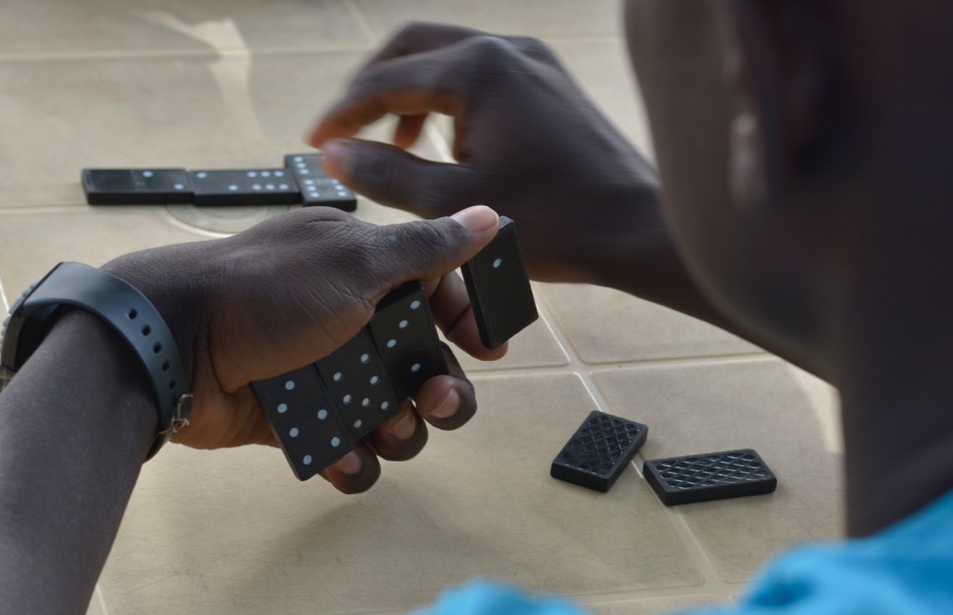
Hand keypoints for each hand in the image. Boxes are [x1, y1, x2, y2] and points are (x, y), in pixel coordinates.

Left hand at [101, 205, 502, 492]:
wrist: (173, 347)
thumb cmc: (265, 293)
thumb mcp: (354, 261)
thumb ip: (426, 248)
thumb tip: (487, 215)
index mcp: (361, 268)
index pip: (436, 293)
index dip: (465, 321)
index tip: (487, 348)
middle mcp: (346, 319)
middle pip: (421, 365)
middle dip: (442, 390)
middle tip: (436, 400)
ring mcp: (322, 373)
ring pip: (390, 416)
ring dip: (400, 430)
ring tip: (383, 426)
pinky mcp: (297, 421)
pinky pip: (346, 451)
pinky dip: (349, 458)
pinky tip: (339, 452)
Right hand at [308, 23, 669, 285]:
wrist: (637, 229)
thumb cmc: (556, 222)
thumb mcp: (452, 204)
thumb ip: (385, 174)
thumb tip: (335, 153)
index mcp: (478, 70)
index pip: (386, 80)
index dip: (343, 114)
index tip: (315, 142)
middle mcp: (507, 49)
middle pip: (412, 46)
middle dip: (372, 88)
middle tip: (345, 131)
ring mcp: (534, 61)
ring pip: (449, 55)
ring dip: (411, 91)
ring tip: (395, 143)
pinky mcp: (551, 81)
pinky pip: (484, 73)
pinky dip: (450, 98)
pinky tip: (448, 143)